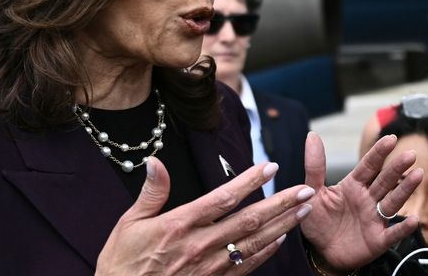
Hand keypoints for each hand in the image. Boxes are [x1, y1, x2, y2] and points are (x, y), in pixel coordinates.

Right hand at [96, 157, 314, 274]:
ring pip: (254, 242)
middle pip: (249, 219)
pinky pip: (246, 266)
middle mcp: (200, 244)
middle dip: (281, 203)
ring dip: (282, 225)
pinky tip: (281, 239)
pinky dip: (266, 252)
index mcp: (180, 224)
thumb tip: (155, 162)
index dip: (249, 181)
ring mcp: (209, 267)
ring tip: (304, 210)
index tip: (270, 166)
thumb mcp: (128, 225)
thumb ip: (151, 193)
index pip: (223, 198)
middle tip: (305, 190)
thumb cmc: (122, 264)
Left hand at [300, 132, 422, 271]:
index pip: (368, 166)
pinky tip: (413, 220)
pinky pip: (392, 233)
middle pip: (385, 180)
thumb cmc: (318, 221)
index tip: (390, 139)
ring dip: (405, 189)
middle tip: (410, 154)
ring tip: (417, 175)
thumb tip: (312, 136)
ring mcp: (375, 219)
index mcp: (353, 185)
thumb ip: (315, 166)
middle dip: (397, 168)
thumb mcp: (313, 193)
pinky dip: (403, 228)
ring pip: (393, 201)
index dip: (379, 153)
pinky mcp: (378, 240)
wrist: (321, 252)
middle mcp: (368, 199)